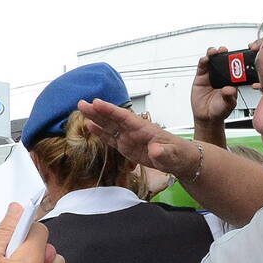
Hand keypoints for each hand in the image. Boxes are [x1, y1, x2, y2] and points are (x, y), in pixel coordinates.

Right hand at [76, 99, 199, 176]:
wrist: (180, 160)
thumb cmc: (179, 155)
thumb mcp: (173, 155)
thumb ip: (163, 152)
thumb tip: (155, 149)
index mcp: (144, 128)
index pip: (124, 117)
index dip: (110, 110)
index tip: (97, 102)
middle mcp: (134, 130)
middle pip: (113, 118)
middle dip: (98, 111)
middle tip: (82, 103)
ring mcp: (129, 138)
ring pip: (109, 126)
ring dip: (96, 118)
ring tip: (81, 109)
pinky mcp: (126, 146)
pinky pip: (111, 138)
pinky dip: (100, 132)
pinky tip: (90, 126)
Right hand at [191, 46, 241, 124]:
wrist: (207, 117)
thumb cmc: (220, 110)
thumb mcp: (228, 105)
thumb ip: (229, 97)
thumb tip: (230, 89)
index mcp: (231, 80)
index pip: (234, 66)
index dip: (235, 59)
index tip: (236, 55)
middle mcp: (222, 75)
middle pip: (222, 59)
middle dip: (223, 53)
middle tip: (224, 50)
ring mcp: (211, 75)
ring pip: (212, 60)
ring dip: (213, 53)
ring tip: (214, 52)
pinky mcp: (201, 77)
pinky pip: (202, 66)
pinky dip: (203, 61)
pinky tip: (205, 59)